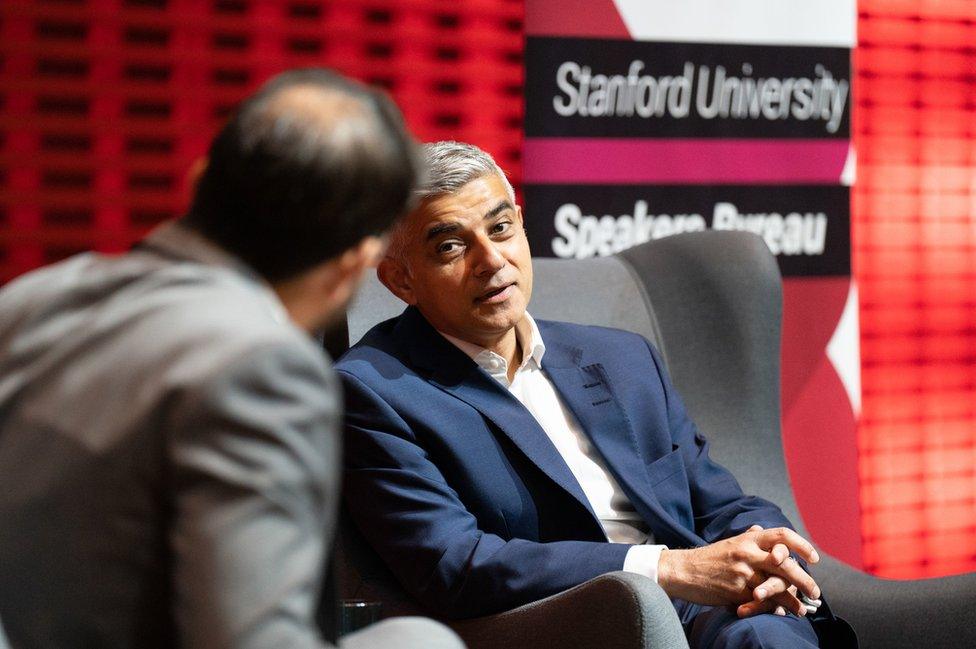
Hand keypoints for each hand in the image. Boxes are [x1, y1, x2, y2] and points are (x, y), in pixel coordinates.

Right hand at [657, 525, 820, 611]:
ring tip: (802, 609)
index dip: (802, 545)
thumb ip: (749, 537)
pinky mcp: (735, 591)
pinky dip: (773, 609)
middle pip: (785, 564)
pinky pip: (760, 601)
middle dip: (804, 580)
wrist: (683, 570)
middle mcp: (747, 553)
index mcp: (748, 539)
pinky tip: (782, 613)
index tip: (814, 558)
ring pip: (776, 586)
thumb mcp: (730, 542)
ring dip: (793, 600)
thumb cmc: (709, 558)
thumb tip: (762, 529)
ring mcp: (742, 572)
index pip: (782, 535)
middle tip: (815, 592)